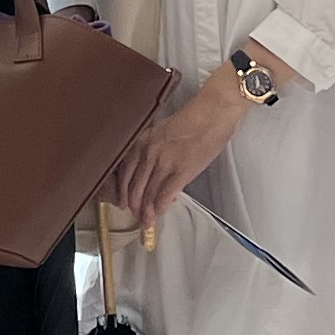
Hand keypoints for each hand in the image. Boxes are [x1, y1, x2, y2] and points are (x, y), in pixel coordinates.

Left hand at [111, 68, 255, 229]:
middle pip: (134, 187)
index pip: (125, 172)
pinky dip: (160, 207)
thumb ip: (153, 149)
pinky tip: (160, 212)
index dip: (123, 191)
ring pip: (148, 194)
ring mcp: (163, 162)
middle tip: (136, 214)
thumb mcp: (162, 132)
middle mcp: (148, 152)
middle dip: (134, 205)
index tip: (124, 201)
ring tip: (147, 220)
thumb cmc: (192, 120)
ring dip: (147, 211)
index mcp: (141, 141)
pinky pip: (164, 195)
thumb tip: (153, 171)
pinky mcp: (180, 171)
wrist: (211, 114)